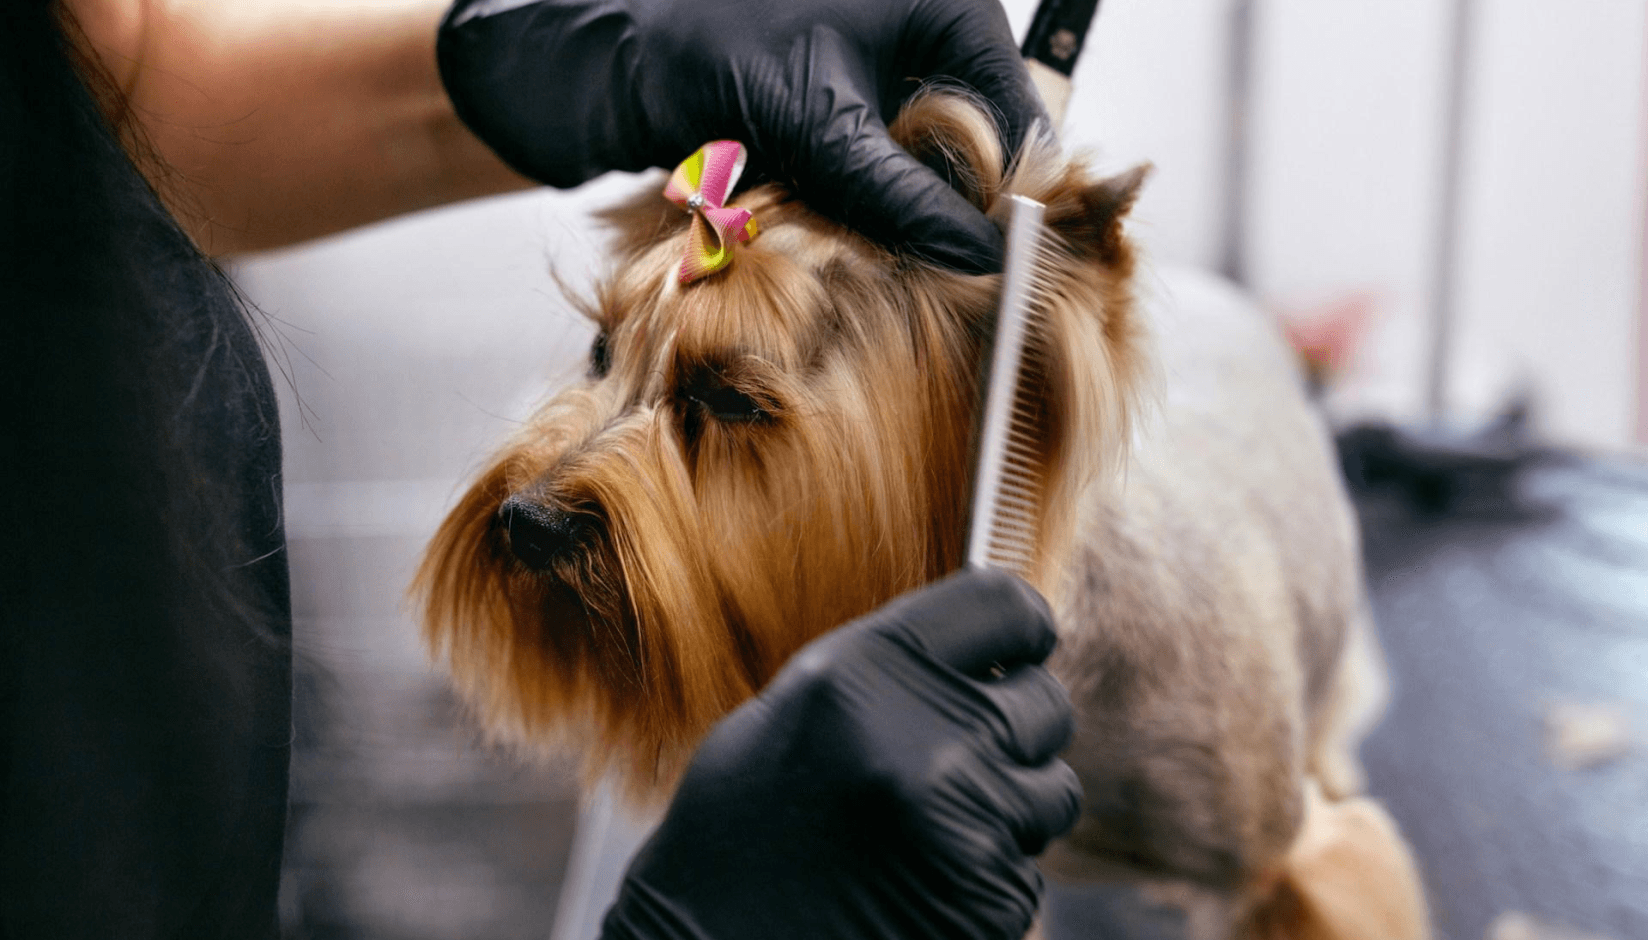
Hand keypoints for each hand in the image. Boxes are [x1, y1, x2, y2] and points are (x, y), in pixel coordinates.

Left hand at [437, 0, 1045, 272]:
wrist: (590, 56)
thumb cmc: (694, 41)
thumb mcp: (817, 124)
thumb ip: (903, 193)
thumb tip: (981, 254)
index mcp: (941, 6)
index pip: (1018, 114)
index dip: (1011, 198)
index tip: (998, 268)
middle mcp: (918, 34)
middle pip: (971, 150)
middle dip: (943, 212)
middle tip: (928, 275)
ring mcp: (873, 75)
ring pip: (916, 175)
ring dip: (890, 219)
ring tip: (842, 241)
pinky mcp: (832, 114)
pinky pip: (868, 180)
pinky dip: (849, 212)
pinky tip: (815, 225)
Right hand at [599, 568, 1080, 939]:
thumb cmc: (744, 825)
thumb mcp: (800, 708)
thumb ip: (897, 671)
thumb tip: (986, 649)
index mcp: (870, 667)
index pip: (1008, 606)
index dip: (1020, 631)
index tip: (1016, 652)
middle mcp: (929, 732)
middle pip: (1046, 703)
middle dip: (1015, 730)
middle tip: (954, 762)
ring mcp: (965, 816)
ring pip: (1052, 791)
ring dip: (1009, 808)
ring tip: (929, 830)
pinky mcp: (988, 894)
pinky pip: (1027, 868)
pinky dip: (987, 877)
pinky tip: (921, 884)